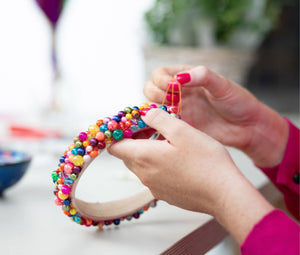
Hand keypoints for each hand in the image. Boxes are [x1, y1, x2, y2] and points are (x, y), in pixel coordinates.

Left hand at [108, 109, 273, 243]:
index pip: (115, 146)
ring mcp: (154, 187)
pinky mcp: (166, 194)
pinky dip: (158, 165)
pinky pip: (153, 176)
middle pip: (127, 155)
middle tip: (154, 129)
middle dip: (135, 140)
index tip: (134, 124)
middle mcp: (144, 175)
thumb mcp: (181, 130)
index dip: (120, 133)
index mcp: (144, 157)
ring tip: (169, 143)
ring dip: (148, 152)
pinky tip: (177, 160)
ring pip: (141, 165)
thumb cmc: (206, 161)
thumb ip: (158, 119)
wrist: (224, 194)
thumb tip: (144, 115)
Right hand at [144, 66, 288, 166]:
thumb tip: (181, 77)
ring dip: (155, 110)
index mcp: (187, 78)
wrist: (248, 127)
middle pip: (150, 90)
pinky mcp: (181, 127)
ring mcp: (178, 111)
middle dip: (155, 94)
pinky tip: (167, 126)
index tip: (171, 86)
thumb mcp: (223, 85)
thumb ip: (203, 76)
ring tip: (170, 114)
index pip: (160, 74)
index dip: (160, 79)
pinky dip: (159, 125)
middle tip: (169, 101)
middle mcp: (179, 94)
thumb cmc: (238, 102)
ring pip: (153, 108)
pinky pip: (162, 125)